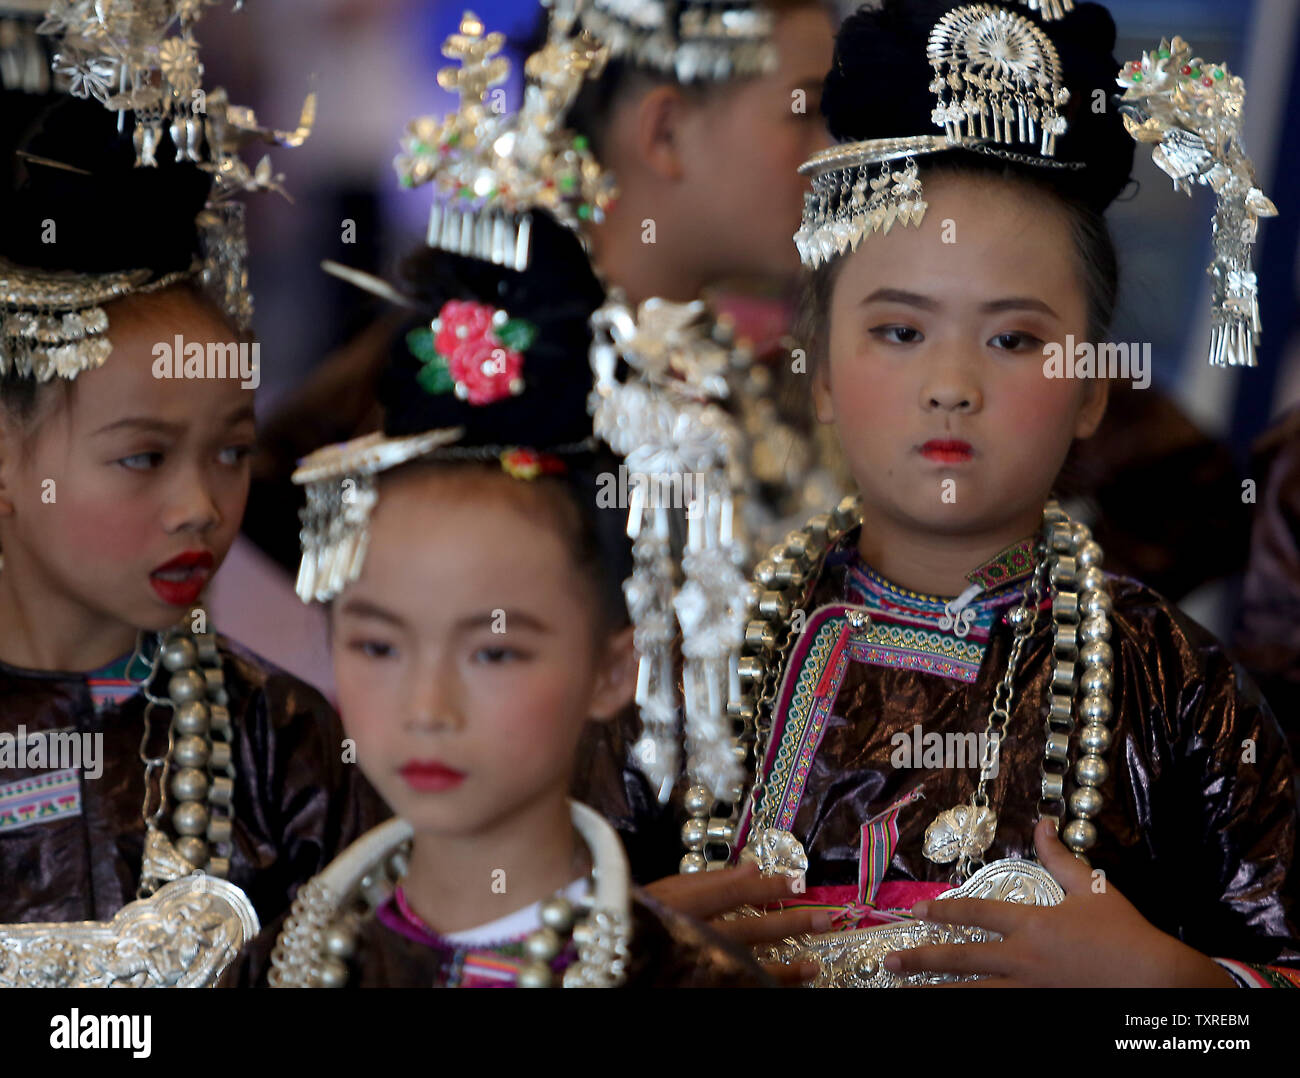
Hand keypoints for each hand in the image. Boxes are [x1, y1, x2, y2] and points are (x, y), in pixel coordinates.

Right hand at [645, 862, 829, 985]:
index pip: (730, 892)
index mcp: (677, 909)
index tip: (795, 881)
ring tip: (813, 966)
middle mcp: (688, 941)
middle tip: (823, 919)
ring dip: (784, 971)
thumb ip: (708, 880)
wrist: (607, 954)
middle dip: (788, 925)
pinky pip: (738, 990)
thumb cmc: (635, 917)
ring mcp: (693, 971)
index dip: (766, 886)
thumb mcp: (664, 890)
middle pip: (747, 933)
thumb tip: (752, 866)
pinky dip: (762, 987)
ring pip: (747, 972)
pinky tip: (782, 986)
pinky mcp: (697, 990)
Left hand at [884, 818, 1235, 987]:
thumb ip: (1060, 857)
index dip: (943, 911)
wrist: (1157, 980)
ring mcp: (1030, 990)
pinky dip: (975, 1008)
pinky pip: (999, 1010)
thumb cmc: (1125, 933)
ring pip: (973, 992)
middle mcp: (1022, 959)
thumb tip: (1042, 823)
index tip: (917, 912)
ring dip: (936, 990)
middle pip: (961, 958)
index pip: (976, 913)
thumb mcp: (1092, 888)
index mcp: (1031, 924)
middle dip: (922, 958)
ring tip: (906, 990)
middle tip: (890, 960)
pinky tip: (952, 1007)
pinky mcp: (1042, 1010)